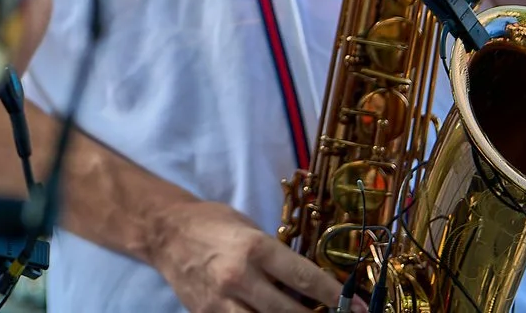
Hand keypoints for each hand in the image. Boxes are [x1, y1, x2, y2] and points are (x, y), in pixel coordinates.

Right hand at [147, 198, 343, 312]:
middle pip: (291, 312)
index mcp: (254, 248)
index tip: (360, 307)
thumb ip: (276, 255)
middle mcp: (239, 277)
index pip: (305, 278)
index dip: (336, 296)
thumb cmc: (212, 223)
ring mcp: (221, 301)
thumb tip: (310, 282)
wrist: (165, 232)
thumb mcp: (249, 227)